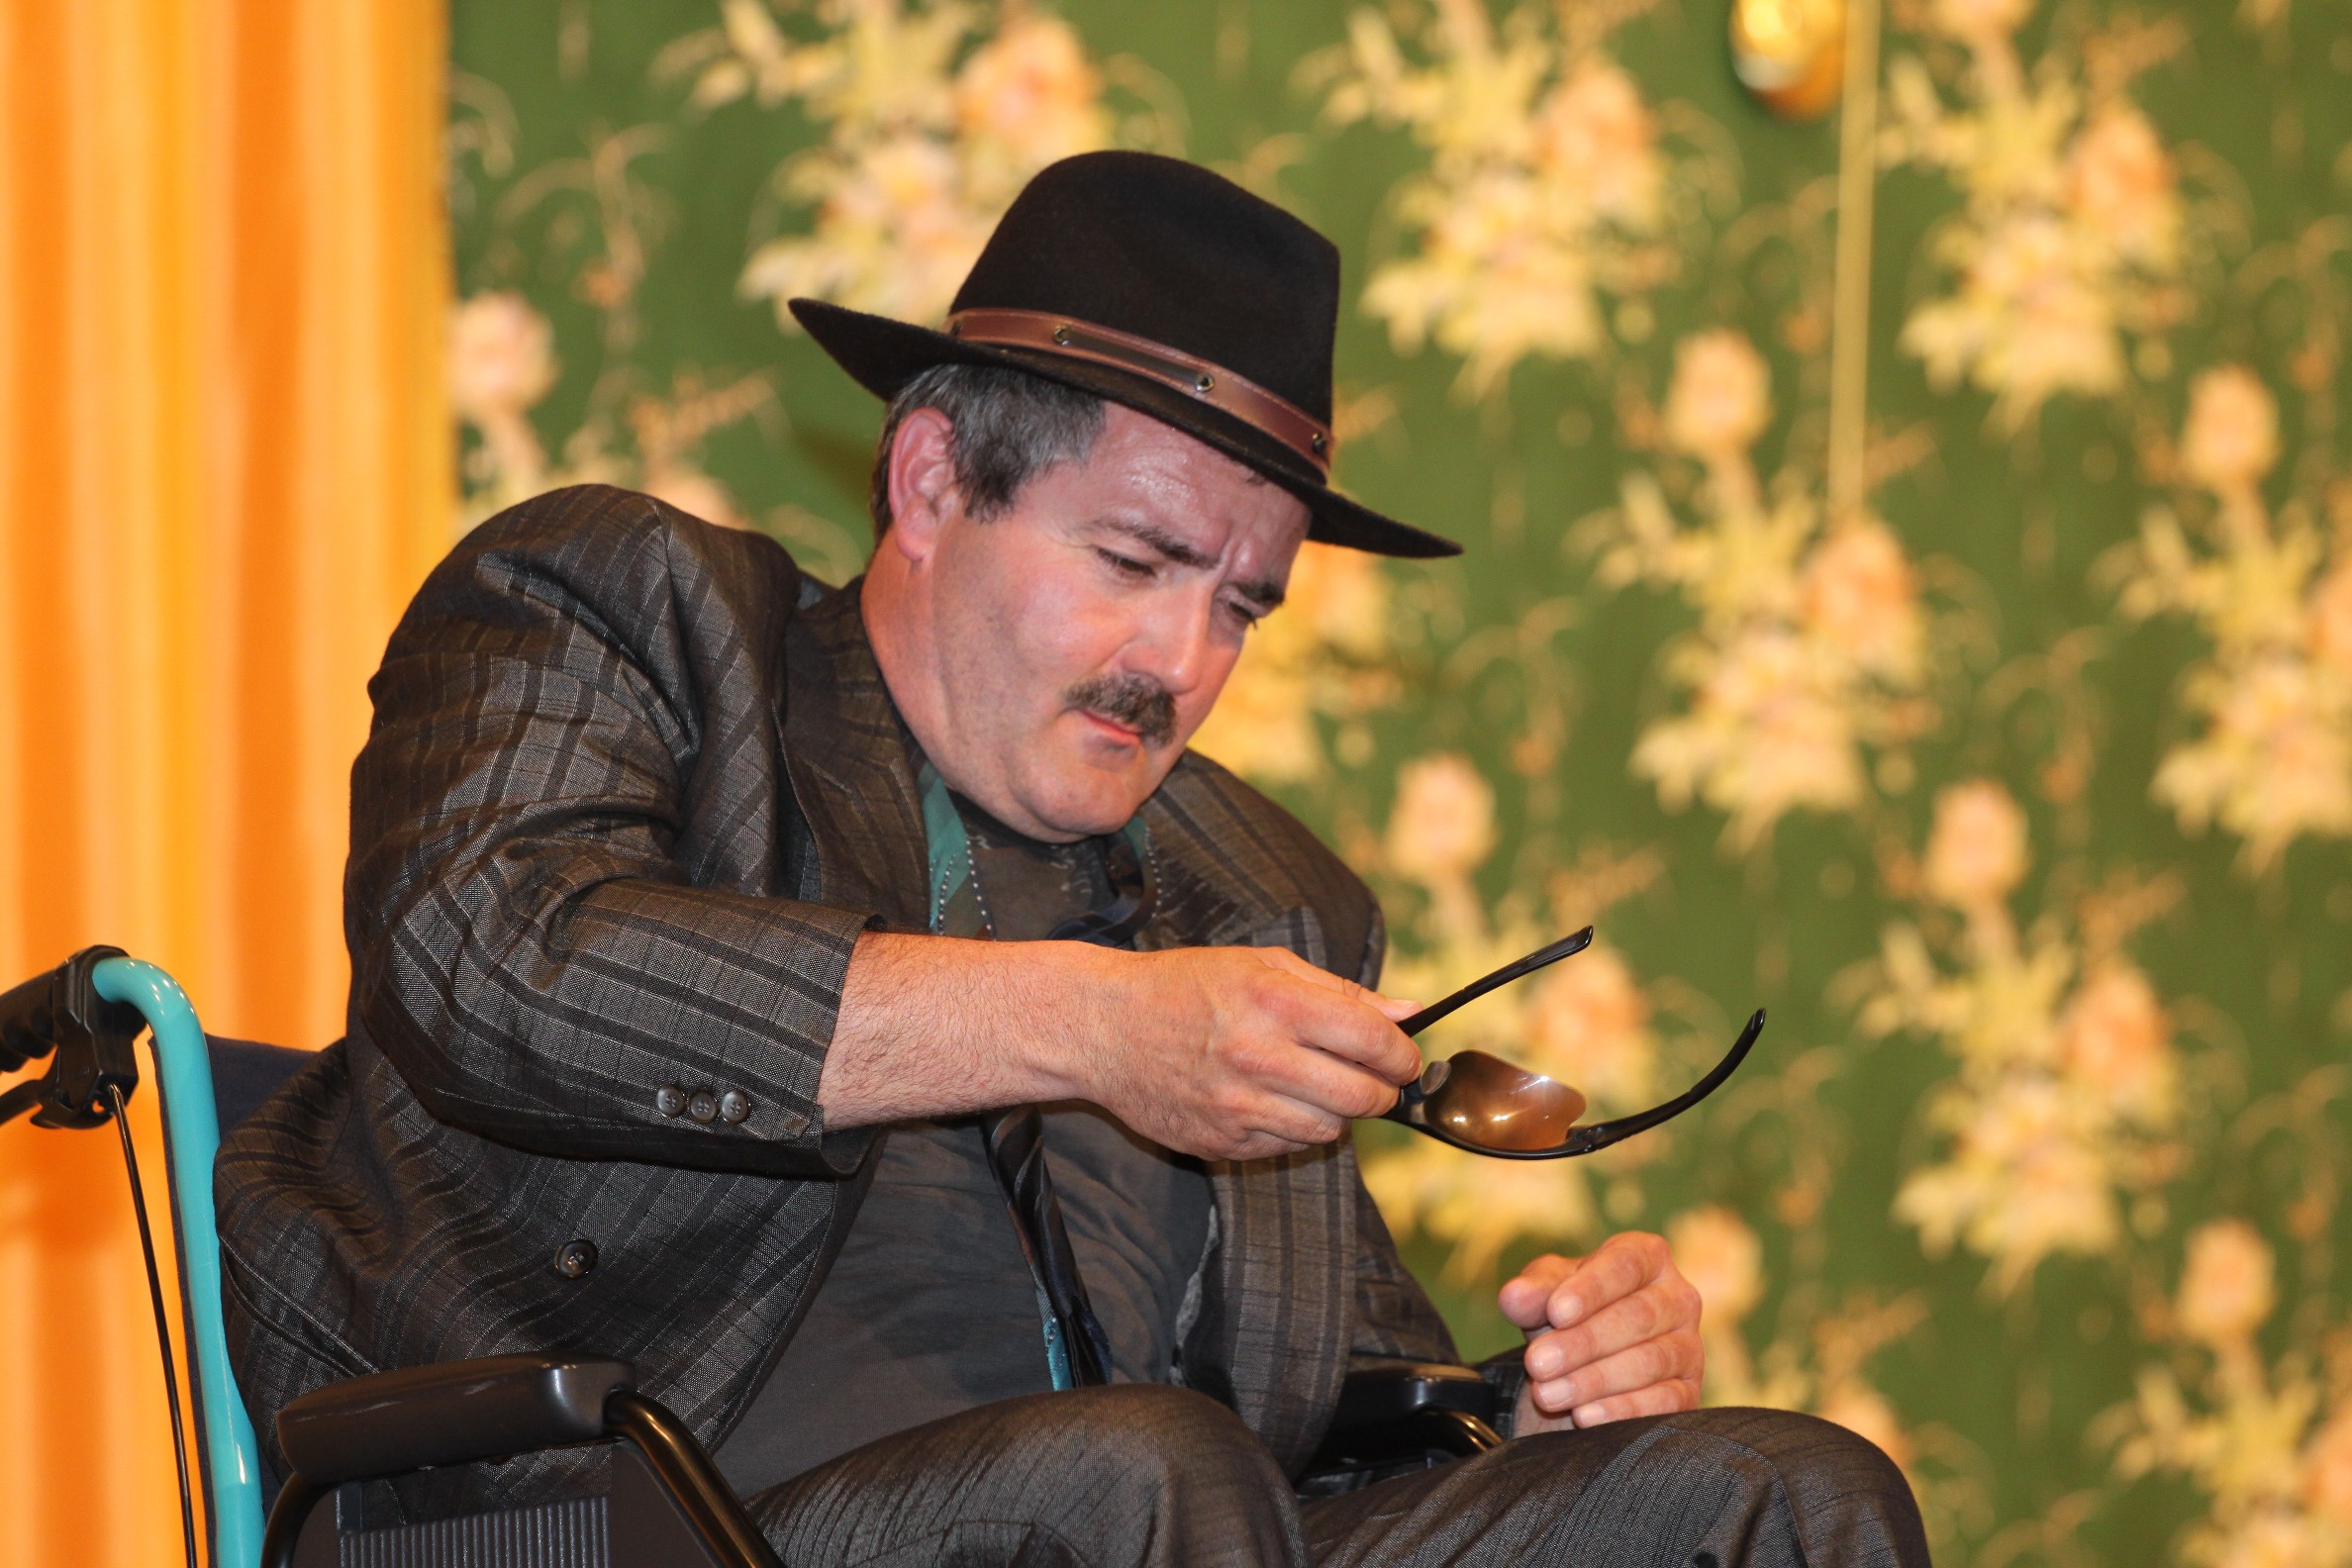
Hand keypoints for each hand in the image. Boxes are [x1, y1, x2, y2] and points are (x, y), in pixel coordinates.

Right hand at [1062, 943, 1421, 1161]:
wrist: (1103, 1028)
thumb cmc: (1185, 986)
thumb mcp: (1262, 965)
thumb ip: (1340, 992)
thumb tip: (1410, 1012)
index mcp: (1275, 1002)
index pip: (1373, 1040)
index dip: (1402, 1053)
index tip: (1403, 1055)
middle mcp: (1259, 1057)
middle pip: (1362, 1096)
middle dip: (1383, 1089)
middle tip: (1375, 1078)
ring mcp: (1239, 1106)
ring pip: (1329, 1129)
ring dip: (1339, 1112)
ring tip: (1318, 1084)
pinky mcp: (1222, 1142)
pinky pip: (1287, 1147)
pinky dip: (1296, 1129)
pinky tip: (1276, 1101)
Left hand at [1499, 1232, 1703, 1433]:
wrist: (1584, 1364)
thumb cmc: (1567, 1314)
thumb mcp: (1545, 1294)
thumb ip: (1531, 1291)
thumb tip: (1513, 1295)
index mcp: (1646, 1257)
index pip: (1625, 1265)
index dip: (1591, 1288)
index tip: (1555, 1312)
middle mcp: (1678, 1297)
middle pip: (1637, 1316)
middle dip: (1583, 1342)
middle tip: (1537, 1363)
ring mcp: (1689, 1346)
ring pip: (1648, 1362)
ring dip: (1593, 1380)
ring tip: (1547, 1393)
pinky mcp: (1688, 1392)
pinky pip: (1663, 1402)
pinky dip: (1620, 1410)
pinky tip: (1584, 1416)